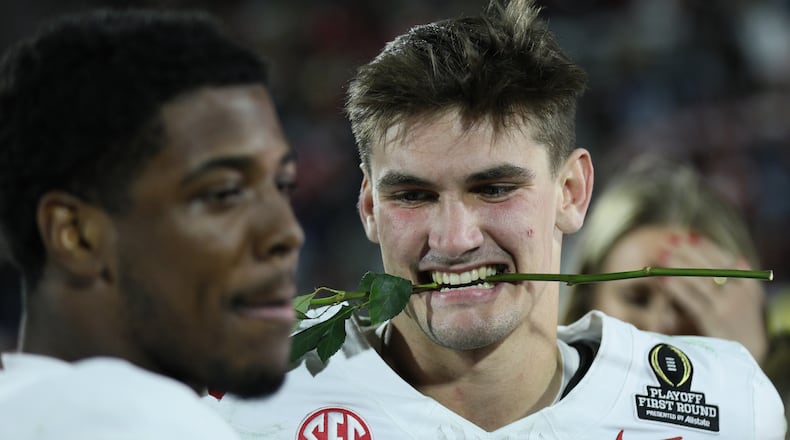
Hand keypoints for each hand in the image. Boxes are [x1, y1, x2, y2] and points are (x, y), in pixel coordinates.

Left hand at [659, 231, 767, 362]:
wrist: (746, 357)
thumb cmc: (735, 323)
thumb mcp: (737, 297)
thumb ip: (723, 275)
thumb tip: (704, 247)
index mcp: (749, 285)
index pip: (725, 258)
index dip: (705, 247)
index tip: (686, 236)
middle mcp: (742, 293)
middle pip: (711, 266)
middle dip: (687, 252)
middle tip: (667, 242)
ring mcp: (729, 308)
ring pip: (700, 280)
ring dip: (678, 266)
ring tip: (660, 256)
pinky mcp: (715, 323)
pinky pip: (693, 301)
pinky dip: (676, 289)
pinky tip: (662, 280)